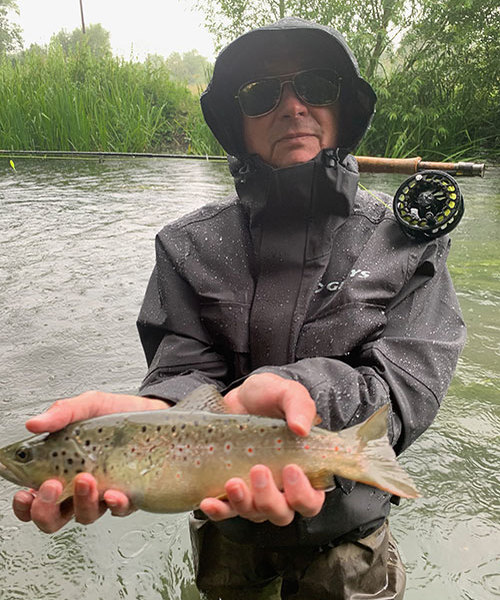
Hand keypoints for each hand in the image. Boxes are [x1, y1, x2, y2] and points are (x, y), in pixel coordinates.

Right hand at [12, 390, 165, 532]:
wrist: (152, 411)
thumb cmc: (116, 412)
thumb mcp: (88, 405)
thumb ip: (62, 413)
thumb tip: (34, 424)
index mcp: (61, 469)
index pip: (33, 498)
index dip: (24, 505)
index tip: (24, 492)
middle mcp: (79, 487)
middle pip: (53, 518)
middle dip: (46, 510)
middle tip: (52, 486)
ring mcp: (104, 492)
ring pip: (86, 516)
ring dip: (82, 502)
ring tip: (86, 479)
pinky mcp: (130, 494)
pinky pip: (120, 510)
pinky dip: (115, 505)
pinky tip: (113, 493)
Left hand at [200, 373, 324, 524]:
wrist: (240, 397)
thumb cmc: (269, 397)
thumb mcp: (288, 393)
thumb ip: (300, 406)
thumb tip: (301, 428)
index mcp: (304, 470)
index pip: (311, 500)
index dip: (303, 494)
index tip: (291, 470)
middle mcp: (281, 487)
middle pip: (281, 513)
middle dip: (269, 499)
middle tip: (259, 470)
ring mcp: (255, 491)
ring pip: (254, 514)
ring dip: (243, 503)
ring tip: (233, 481)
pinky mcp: (231, 490)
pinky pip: (226, 511)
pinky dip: (218, 511)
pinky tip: (209, 502)